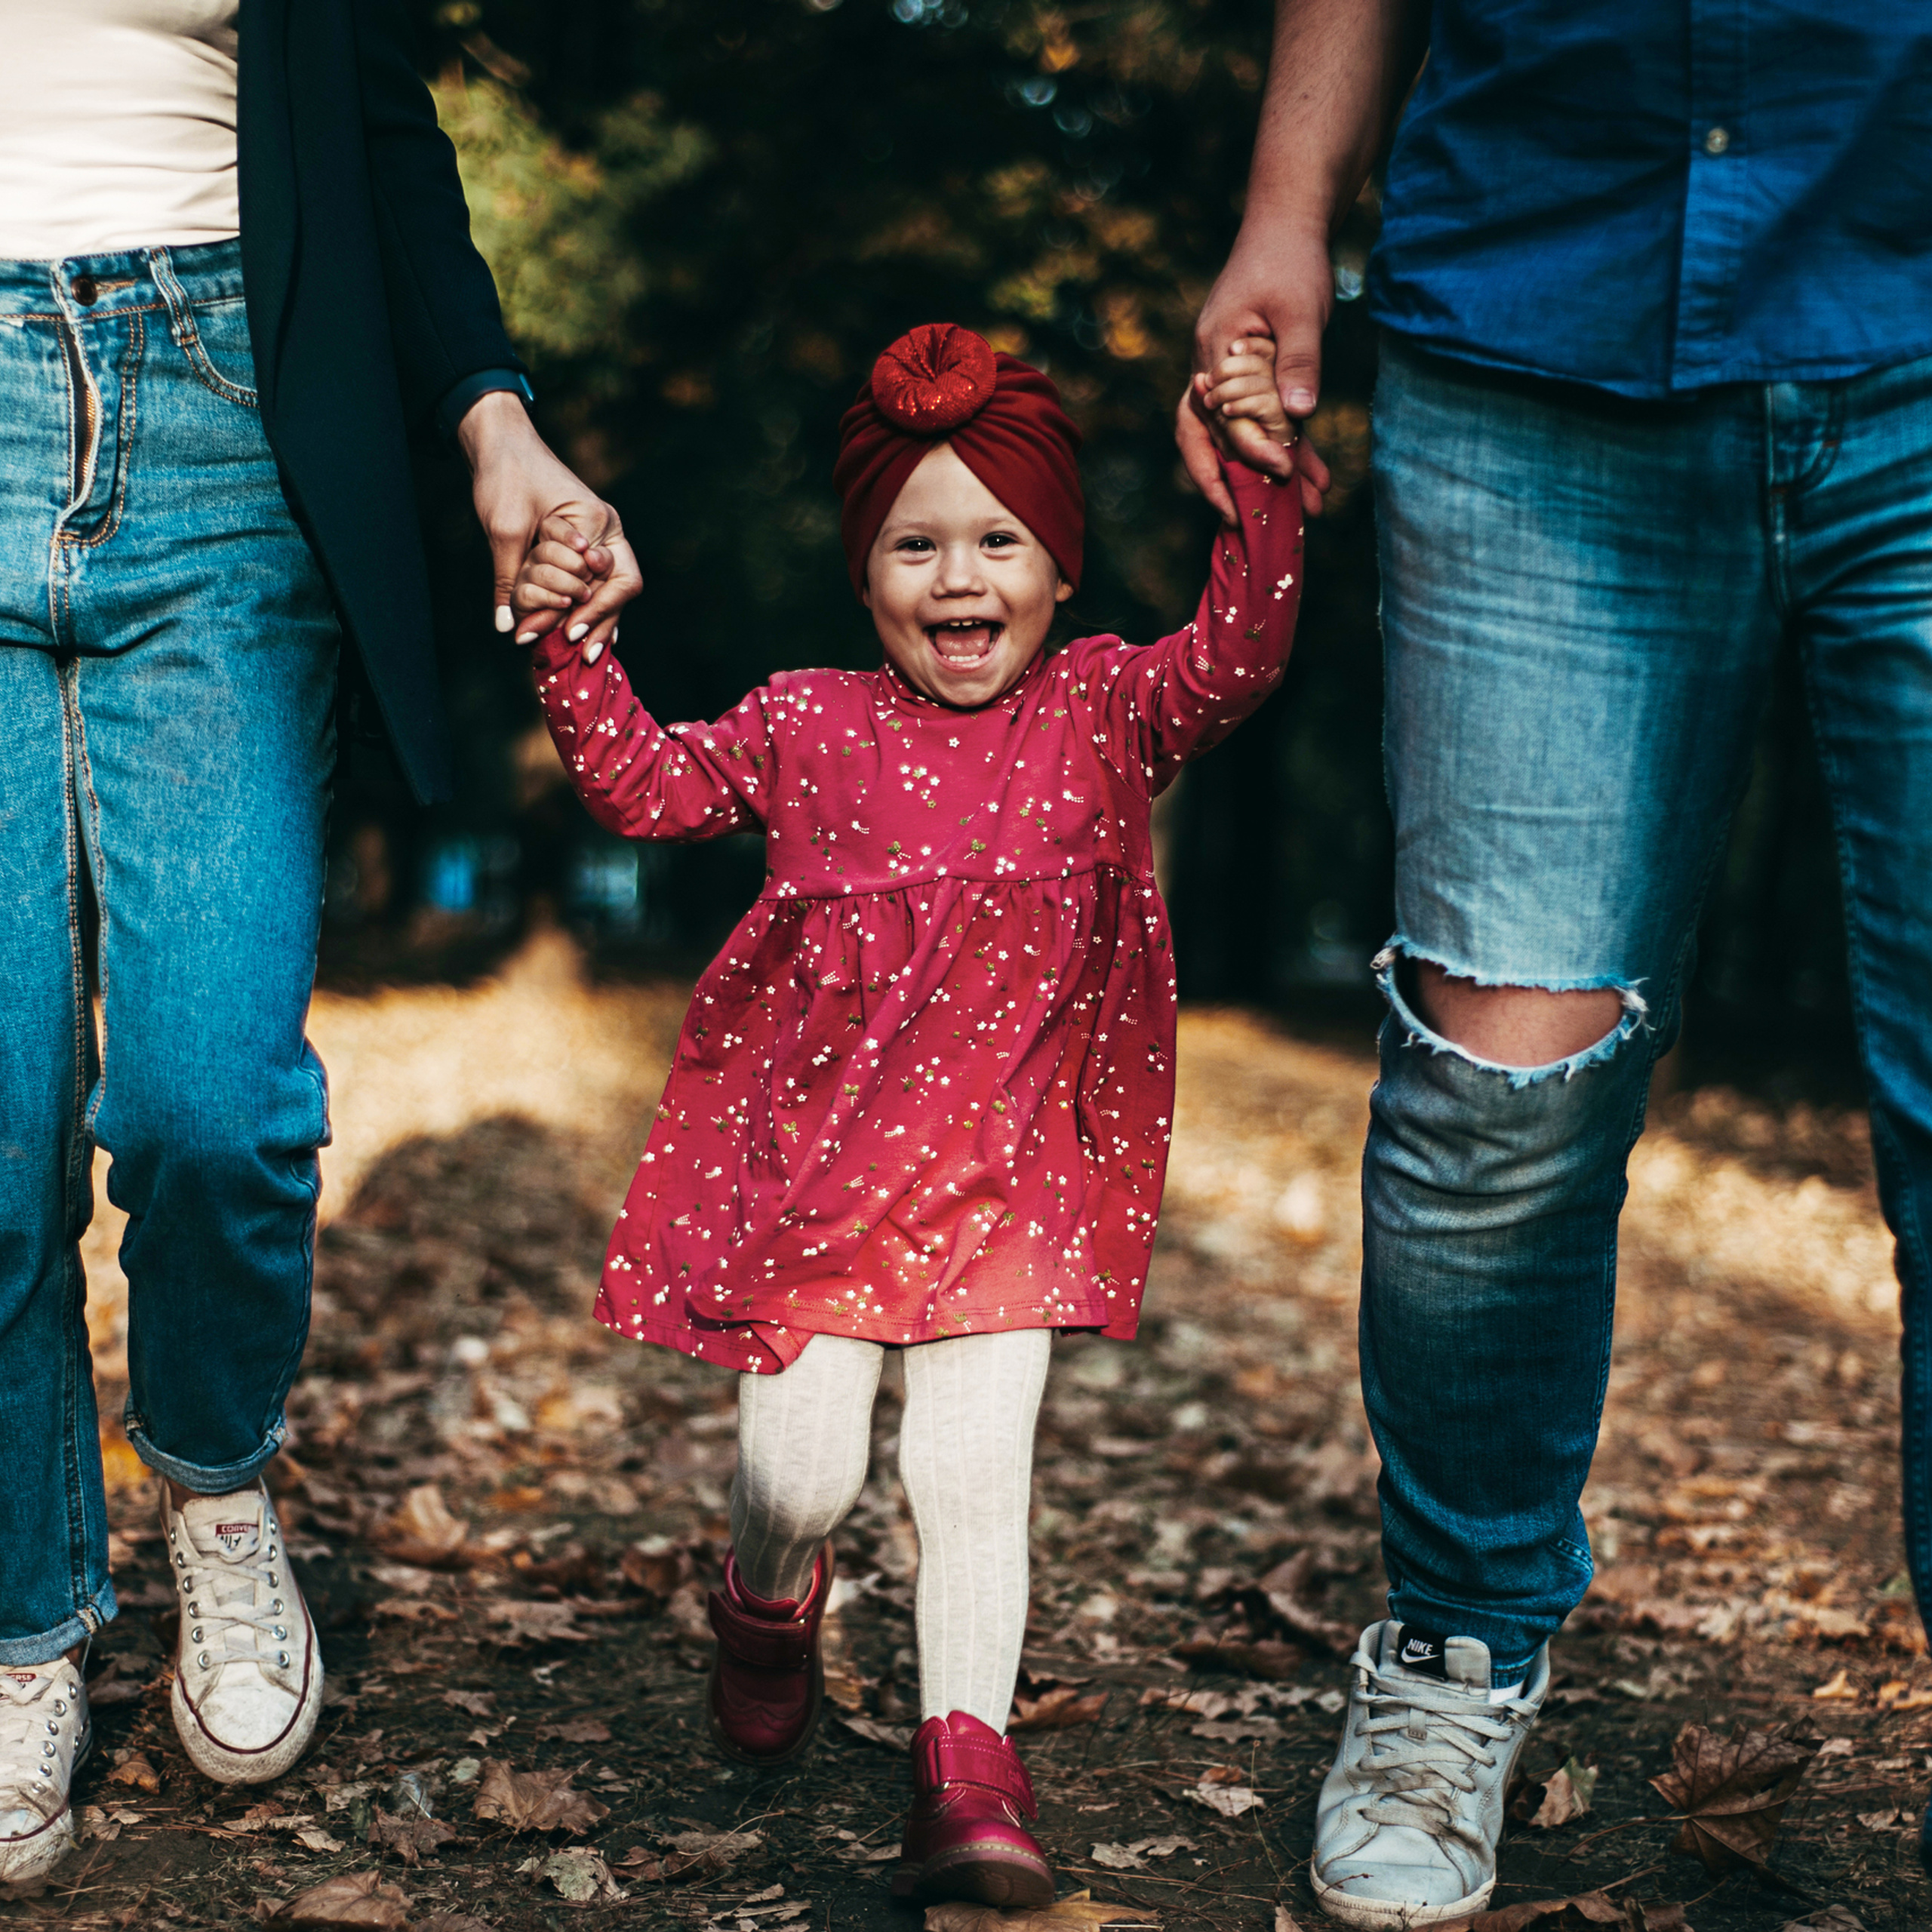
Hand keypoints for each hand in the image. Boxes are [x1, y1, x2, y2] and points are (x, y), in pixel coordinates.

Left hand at [458, 391, 641, 652]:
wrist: (500, 445)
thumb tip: (507, 626)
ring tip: (584, 654)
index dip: (595, 610)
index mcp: (598, 521)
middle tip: (582, 655)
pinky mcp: (583, 544)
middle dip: (601, 623)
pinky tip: (586, 634)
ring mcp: (599, 537)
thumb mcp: (504, 528)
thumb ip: (510, 577)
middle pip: (620, 588)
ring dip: (597, 621)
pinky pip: (597, 582)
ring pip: (611, 588)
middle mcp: (606, 531)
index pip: (613, 578)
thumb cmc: (506, 477)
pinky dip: (592, 608)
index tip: (569, 632)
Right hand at [1178, 221, 1333, 522]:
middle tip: (1252, 524)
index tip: (1279, 472)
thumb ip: (1300, 360)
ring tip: (1306, 509)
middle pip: (1209, 441)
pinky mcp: (1250, 379)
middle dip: (1235, 483)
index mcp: (1214, 356)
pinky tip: (1316, 475)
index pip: (1223, 418)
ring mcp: (1227, 379)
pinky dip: (1287, 448)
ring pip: (1234, 440)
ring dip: (1267, 475)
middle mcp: (1211, 374)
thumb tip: (1299, 413)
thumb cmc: (1290, 261)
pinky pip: (1261, 424)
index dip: (1249, 450)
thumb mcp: (1301, 308)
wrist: (1286, 227)